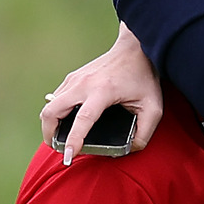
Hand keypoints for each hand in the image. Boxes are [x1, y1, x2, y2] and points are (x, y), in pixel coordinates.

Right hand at [40, 22, 162, 164]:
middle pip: (52, 112)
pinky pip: (55, 99)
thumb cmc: (144, 76)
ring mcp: (75, 79)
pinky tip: (66, 122)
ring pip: (49, 106)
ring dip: (50, 125)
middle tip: (59, 150)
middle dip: (49, 135)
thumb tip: (131, 148)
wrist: (135, 48)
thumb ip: (145, 131)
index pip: (83, 119)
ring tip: (60, 139)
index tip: (68, 156)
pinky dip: (55, 113)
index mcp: (103, 91)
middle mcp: (84, 84)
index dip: (74, 140)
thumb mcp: (153, 106)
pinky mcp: (73, 77)